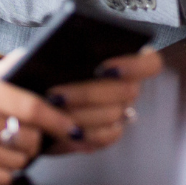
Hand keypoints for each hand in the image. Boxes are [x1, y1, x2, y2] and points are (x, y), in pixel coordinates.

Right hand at [0, 69, 74, 184]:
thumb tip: (30, 63)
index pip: (29, 104)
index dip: (58, 118)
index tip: (72, 126)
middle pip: (29, 136)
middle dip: (34, 142)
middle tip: (25, 140)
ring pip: (17, 160)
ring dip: (16, 159)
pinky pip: (0, 178)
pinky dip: (0, 174)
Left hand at [3, 46, 163, 152]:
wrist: (35, 89)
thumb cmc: (48, 63)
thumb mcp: (53, 48)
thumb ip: (65, 47)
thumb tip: (63, 51)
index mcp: (128, 58)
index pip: (150, 63)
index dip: (134, 65)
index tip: (104, 67)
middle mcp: (130, 85)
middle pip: (126, 92)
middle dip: (88, 94)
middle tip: (56, 94)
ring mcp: (123, 111)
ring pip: (113, 117)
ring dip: (81, 115)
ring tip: (51, 111)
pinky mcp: (109, 132)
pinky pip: (105, 137)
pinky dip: (82, 134)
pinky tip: (60, 129)